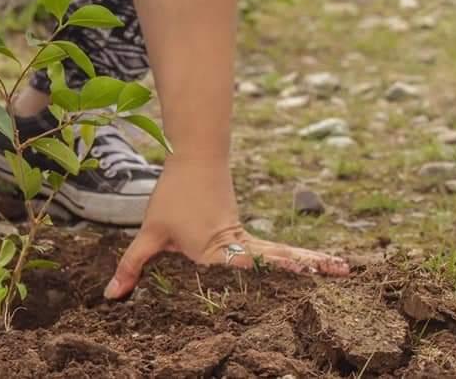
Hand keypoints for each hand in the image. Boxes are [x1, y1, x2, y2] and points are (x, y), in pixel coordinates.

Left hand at [104, 161, 348, 299]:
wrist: (193, 158)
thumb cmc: (172, 197)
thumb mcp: (149, 233)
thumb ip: (132, 266)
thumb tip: (111, 296)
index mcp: (214, 250)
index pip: (246, 265)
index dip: (273, 271)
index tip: (300, 275)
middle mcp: (235, 245)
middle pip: (275, 260)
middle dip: (306, 268)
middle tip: (342, 271)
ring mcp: (244, 239)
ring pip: (281, 253)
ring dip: (309, 261)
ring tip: (344, 269)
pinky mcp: (245, 235)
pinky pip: (274, 250)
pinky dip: (296, 258)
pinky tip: (316, 265)